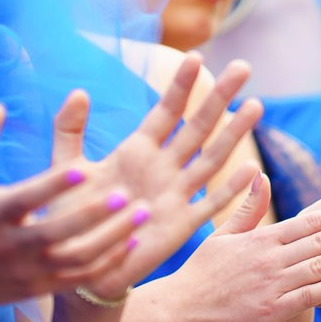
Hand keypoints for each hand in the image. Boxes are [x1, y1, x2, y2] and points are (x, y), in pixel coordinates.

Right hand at [0, 94, 147, 321]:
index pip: (27, 199)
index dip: (54, 186)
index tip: (83, 169)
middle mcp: (13, 245)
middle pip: (57, 232)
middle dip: (92, 215)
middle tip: (125, 195)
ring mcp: (30, 270)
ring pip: (77, 258)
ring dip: (113, 238)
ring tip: (142, 214)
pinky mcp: (43, 288)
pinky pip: (82, 278)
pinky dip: (109, 262)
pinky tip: (133, 242)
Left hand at [71, 54, 264, 296]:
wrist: (77, 264)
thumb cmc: (70, 217)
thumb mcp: (65, 167)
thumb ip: (69, 129)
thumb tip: (80, 91)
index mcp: (137, 151)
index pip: (166, 110)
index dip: (180, 85)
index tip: (194, 56)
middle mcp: (162, 168)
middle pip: (198, 126)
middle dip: (219, 97)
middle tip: (242, 67)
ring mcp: (175, 195)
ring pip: (211, 158)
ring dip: (233, 133)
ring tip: (255, 106)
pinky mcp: (181, 224)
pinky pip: (211, 204)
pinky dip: (231, 188)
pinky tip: (252, 170)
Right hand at [172, 179, 320, 321]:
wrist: (179, 310)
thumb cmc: (201, 274)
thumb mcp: (222, 234)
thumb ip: (247, 208)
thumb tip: (259, 174)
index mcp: (262, 239)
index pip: (310, 221)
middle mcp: (270, 258)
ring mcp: (272, 284)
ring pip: (320, 265)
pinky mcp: (271, 311)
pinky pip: (308, 296)